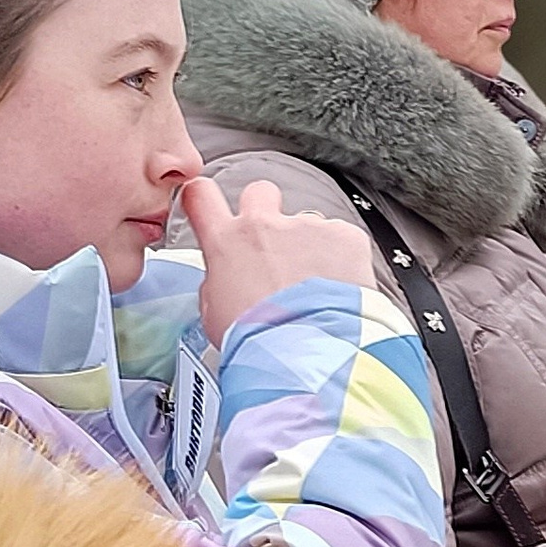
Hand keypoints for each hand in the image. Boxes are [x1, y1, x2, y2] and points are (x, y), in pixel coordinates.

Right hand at [181, 174, 376, 345]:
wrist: (307, 353)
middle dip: (266, 212)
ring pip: (307, 224)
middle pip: (260, 193)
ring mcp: (307, 227)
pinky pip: (341, 239)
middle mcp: (265, 225)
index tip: (210, 204)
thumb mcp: (216, 314)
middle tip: (275, 245)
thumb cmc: (260, 342)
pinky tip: (339, 288)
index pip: (201, 196)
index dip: (205, 197)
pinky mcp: (344, 236)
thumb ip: (219, 282)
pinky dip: (342, 260)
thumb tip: (225, 279)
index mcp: (227, 242)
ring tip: (316, 286)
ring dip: (310, 247)